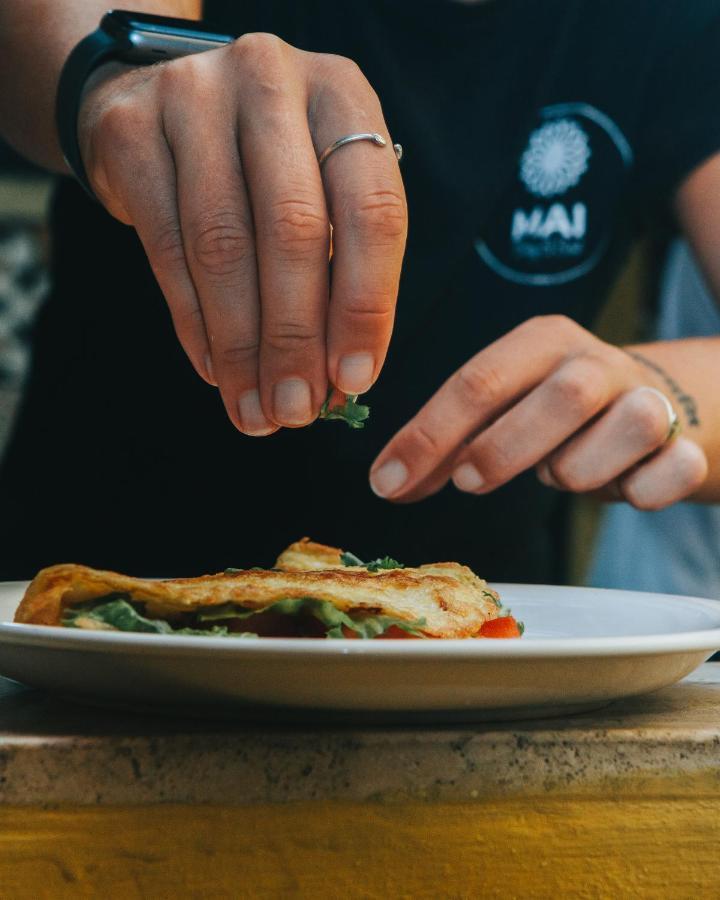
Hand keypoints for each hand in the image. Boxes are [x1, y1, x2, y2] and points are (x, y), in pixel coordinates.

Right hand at [77, 35, 405, 434]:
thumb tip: (342, 380)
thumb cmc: (263, 163)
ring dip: (242, 346)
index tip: (355, 380)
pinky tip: (216, 371)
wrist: (158, 99)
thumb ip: (340, 267)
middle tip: (297, 410)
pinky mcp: (129, 132)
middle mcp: (271, 81)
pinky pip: (165, 248)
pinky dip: (194, 324)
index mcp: (343, 95)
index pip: (373, 209)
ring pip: (223, 246)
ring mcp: (193, 97)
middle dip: (297, 338)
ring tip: (256, 411)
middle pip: (294, 230)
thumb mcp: (320, 187)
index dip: (366, 305)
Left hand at [370, 316, 707, 509]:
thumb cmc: (561, 415)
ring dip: (580, 470)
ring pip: (627, 428)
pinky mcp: (689, 443)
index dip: (428, 436)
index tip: (387, 484)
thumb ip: (453, 441)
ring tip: (564, 474)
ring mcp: (649, 399)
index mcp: (542, 343)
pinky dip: (644, 489)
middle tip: (469, 482)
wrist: (657, 406)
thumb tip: (390, 480)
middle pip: (560, 397)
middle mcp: (597, 363)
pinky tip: (626, 488)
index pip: (479, 382)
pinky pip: (674, 468)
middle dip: (504, 449)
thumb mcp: (506, 412)